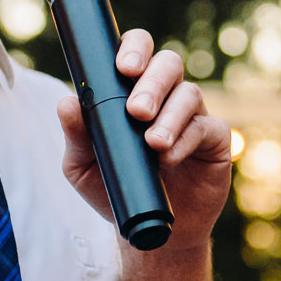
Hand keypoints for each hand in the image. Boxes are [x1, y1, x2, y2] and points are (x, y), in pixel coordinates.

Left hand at [56, 29, 232, 254]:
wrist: (150, 231)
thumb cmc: (114, 187)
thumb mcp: (83, 166)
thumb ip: (76, 135)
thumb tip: (66, 103)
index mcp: (132, 89)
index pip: (138, 51)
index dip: (135, 48)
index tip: (124, 67)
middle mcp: (166, 95)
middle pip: (168, 64)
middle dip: (152, 82)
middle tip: (136, 110)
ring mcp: (193, 115)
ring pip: (189, 93)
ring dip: (169, 115)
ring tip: (152, 143)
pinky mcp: (214, 140)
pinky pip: (206, 127)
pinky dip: (186, 139)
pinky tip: (169, 157)